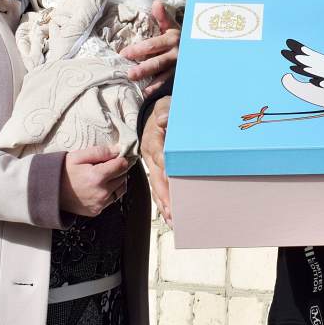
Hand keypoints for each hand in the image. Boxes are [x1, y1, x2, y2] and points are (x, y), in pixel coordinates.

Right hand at [60, 145, 129, 216]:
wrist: (50, 192)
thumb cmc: (63, 171)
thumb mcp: (79, 156)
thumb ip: (100, 152)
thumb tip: (118, 149)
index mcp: (97, 176)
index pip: (122, 165)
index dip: (120, 159)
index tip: (114, 157)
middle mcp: (101, 192)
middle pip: (123, 176)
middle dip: (118, 170)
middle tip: (106, 166)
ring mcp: (100, 203)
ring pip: (120, 189)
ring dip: (116, 181)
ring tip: (103, 177)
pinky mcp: (97, 210)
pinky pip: (112, 199)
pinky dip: (109, 192)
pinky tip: (98, 187)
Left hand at [120, 0, 179, 95]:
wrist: (198, 46)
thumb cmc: (178, 36)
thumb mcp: (171, 25)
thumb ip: (162, 17)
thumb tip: (156, 3)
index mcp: (172, 39)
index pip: (152, 45)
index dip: (138, 49)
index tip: (123, 54)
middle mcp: (176, 53)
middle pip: (157, 62)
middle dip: (143, 69)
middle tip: (129, 74)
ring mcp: (178, 66)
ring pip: (164, 75)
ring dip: (152, 83)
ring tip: (141, 89)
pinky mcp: (179, 75)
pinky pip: (168, 83)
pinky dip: (158, 89)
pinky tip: (148, 94)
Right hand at [141, 96, 171, 225]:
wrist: (155, 114)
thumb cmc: (164, 110)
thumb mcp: (164, 105)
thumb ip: (165, 111)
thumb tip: (163, 120)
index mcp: (152, 139)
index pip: (159, 154)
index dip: (165, 166)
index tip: (171, 177)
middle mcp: (150, 155)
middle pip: (156, 177)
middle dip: (164, 194)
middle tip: (173, 209)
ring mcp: (151, 165)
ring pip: (155, 187)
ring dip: (163, 203)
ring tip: (172, 219)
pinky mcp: (155, 171)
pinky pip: (157, 188)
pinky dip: (163, 203)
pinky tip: (170, 217)